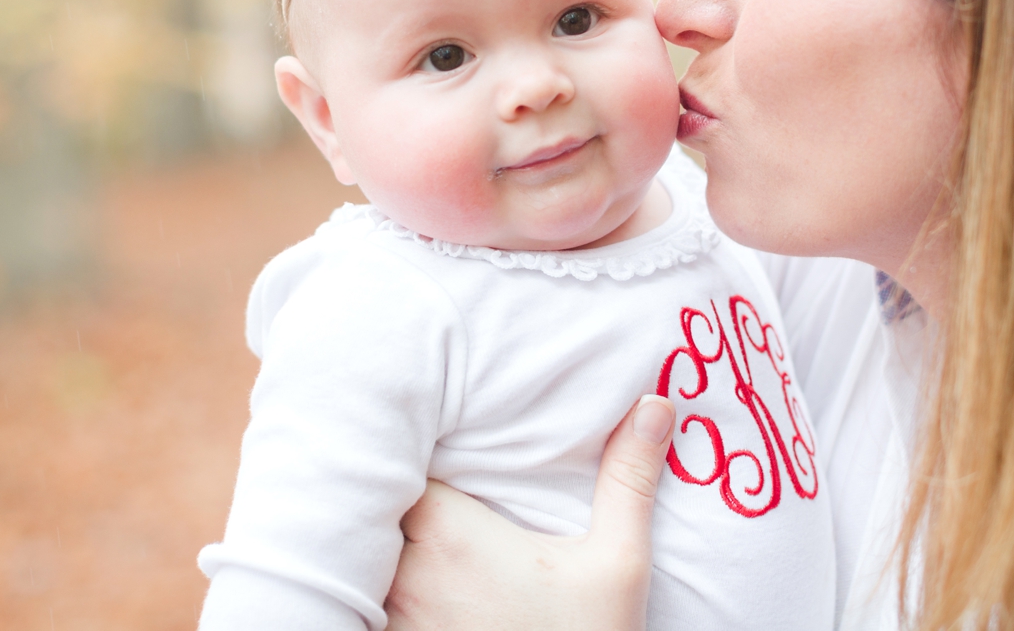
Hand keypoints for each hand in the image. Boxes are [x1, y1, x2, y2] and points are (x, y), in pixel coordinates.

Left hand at [385, 394, 674, 630]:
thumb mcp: (617, 563)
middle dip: (387, 486)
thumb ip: (629, 480)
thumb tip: (656, 403)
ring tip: (394, 521)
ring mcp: (389, 618)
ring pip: (357, 555)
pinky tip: (402, 583)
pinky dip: (370, 587)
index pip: (395, 462)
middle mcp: (404, 573)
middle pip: (369, 504)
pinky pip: (361, 604)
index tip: (423, 434)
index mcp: (450, 535)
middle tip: (411, 469)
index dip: (402, 443)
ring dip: (373, 538)